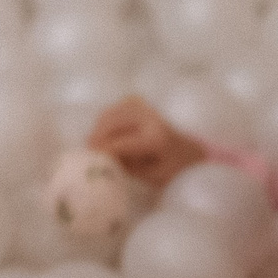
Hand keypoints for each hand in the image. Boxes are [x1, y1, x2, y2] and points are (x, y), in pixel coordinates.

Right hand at [87, 96, 205, 186]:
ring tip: (96, 149)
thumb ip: (126, 168)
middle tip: (88, 155)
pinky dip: (103, 125)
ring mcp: (140, 105)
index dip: (100, 153)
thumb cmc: (173, 168)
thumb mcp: (152, 176)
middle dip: (96, 140)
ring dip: (98, 132)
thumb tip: (100, 160)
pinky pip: (110, 112)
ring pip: (106, 116)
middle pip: (109, 126)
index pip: (117, 144)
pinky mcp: (134, 101)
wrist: (190, 149)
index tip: (88, 161)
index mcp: (155, 137)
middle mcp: (147, 116)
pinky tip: (105, 137)